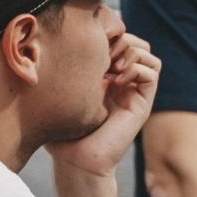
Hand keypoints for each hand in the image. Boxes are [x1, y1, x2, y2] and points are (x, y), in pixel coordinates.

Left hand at [48, 25, 161, 178]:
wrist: (77, 161)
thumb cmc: (62, 133)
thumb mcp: (57, 95)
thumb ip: (58, 72)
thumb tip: (44, 44)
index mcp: (104, 75)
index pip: (117, 39)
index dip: (106, 35)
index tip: (87, 45)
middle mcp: (121, 80)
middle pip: (135, 40)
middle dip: (119, 40)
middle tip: (101, 56)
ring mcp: (133, 90)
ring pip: (147, 52)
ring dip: (130, 52)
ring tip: (111, 67)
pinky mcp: (142, 102)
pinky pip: (152, 71)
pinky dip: (136, 68)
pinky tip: (116, 81)